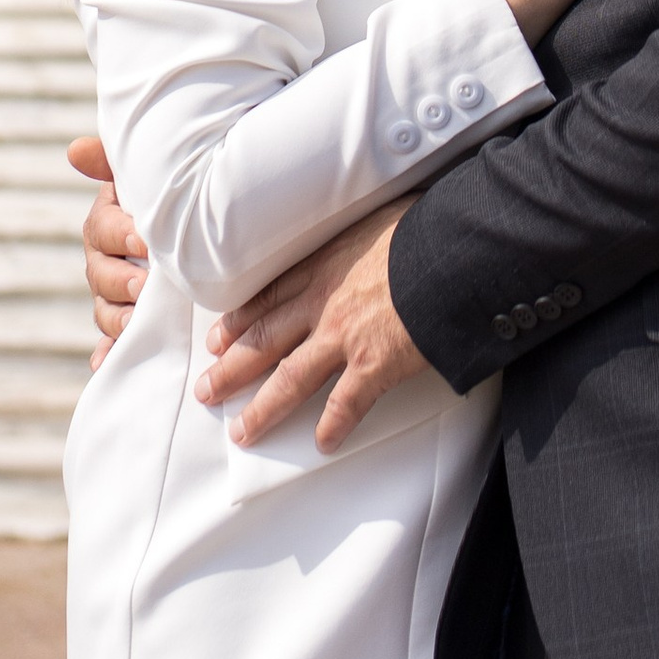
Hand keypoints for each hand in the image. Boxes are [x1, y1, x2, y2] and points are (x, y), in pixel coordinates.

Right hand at [69, 133, 146, 368]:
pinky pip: (111, 342)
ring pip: (105, 310)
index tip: (143, 240)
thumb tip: (74, 150)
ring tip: (136, 323)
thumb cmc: (167, 192)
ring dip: (117, 319)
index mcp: (107, 223)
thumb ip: (112, 161)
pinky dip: (106, 354)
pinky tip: (103, 364)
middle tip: (144, 286)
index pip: (102, 230)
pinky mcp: (126, 320)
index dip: (120, 235)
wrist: (192, 223)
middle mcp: (104, 259)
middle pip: (100, 275)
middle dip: (121, 281)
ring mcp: (113, 293)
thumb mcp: (143, 175)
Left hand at [197, 203, 426, 452]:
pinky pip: (346, 403)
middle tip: (207, 392)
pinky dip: (333, 424)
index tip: (218, 340)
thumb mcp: (377, 216)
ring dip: (264, 408)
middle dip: (232, 369)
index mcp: (323, 265)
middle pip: (264, 341)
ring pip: (291, 378)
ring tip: (243, 432)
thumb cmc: (422, 227)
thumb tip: (372, 231)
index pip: (269, 298)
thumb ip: (361, 234)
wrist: (450, 251)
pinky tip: (322, 442)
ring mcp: (344, 336)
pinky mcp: (374, 364)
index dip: (240, 322)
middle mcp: (323, 303)